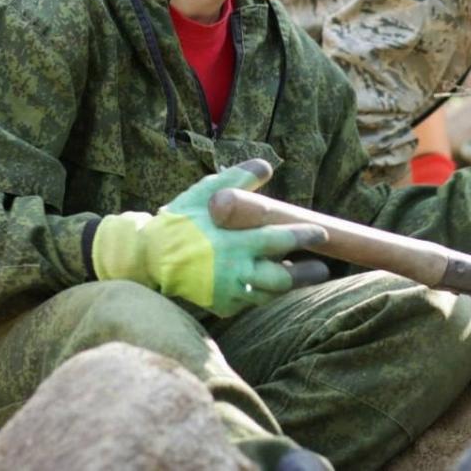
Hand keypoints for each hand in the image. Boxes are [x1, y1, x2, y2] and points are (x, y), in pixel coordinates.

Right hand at [92, 159, 328, 316]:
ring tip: (304, 275)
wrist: (147, 258)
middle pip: (281, 278)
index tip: (322, 233)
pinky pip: (251, 302)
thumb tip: (266, 166)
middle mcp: (234, 271)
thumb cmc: (181, 221)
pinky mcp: (221, 306)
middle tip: (324, 268)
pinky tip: (273, 284)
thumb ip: (237, 179)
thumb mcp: (205, 193)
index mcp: (233, 243)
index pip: (279, 240)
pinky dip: (265, 293)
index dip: (303, 237)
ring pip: (268, 294)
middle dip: (305, 274)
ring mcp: (227, 292)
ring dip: (288, 285)